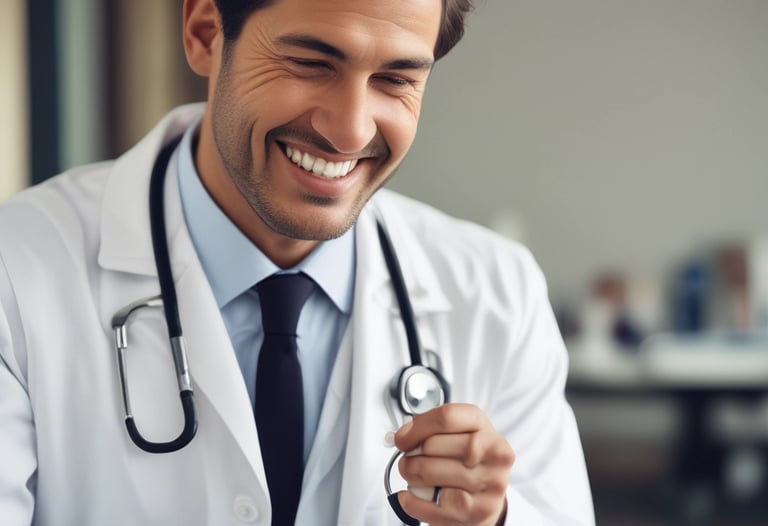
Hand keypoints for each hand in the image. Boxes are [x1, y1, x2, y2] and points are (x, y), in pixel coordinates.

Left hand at [393, 403, 514, 525]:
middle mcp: (494, 453)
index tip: (401, 438)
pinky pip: (435, 503)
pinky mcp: (480, 511)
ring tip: (411, 476)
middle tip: (407, 461)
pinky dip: (414, 500)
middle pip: (434, 445)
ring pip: (432, 473)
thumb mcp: (454, 436)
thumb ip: (429, 430)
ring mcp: (490, 483)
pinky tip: (413, 496)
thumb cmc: (466, 463)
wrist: (486, 499)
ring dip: (411, 476)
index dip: (417, 427)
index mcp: (484, 426)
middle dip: (411, 454)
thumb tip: (401, 437)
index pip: (446, 417)